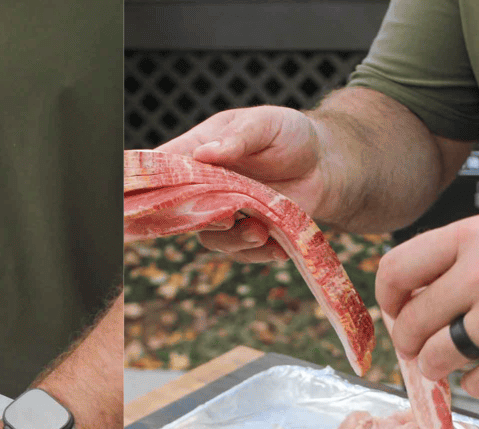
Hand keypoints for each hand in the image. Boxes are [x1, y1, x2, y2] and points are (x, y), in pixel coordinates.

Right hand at [157, 106, 329, 262]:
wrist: (325, 164)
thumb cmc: (290, 135)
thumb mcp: (265, 124)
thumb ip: (238, 137)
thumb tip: (204, 153)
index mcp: (199, 151)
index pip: (164, 166)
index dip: (154, 182)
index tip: (158, 195)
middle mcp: (206, 186)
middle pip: (182, 211)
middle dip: (200, 220)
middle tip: (227, 218)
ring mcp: (225, 212)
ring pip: (211, 237)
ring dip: (234, 240)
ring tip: (259, 232)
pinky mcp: (247, 232)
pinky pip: (240, 252)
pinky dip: (258, 253)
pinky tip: (276, 245)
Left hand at [375, 209, 478, 396]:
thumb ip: (449, 263)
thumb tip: (398, 307)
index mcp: (470, 238)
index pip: (396, 272)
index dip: (387, 301)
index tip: (396, 313)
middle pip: (411, 325)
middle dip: (413, 344)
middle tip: (427, 348)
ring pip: (436, 359)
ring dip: (441, 367)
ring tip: (461, 358)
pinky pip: (477, 383)